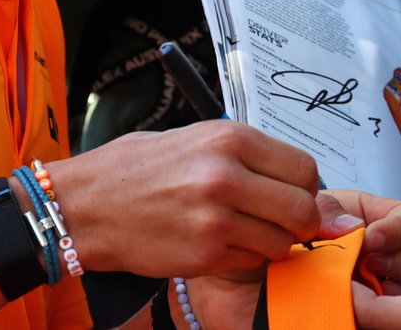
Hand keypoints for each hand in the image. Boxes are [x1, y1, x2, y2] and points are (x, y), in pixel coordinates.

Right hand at [55, 121, 319, 277]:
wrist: (85, 206)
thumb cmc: (137, 169)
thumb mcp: (196, 139)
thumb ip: (253, 161)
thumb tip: (315, 193)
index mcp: (230, 138)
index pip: (304, 169)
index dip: (306, 187)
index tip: (293, 193)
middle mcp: (227, 176)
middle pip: (303, 210)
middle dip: (300, 221)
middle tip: (281, 221)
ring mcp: (216, 220)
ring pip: (281, 241)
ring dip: (272, 241)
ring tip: (243, 230)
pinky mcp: (205, 255)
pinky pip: (252, 262)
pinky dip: (246, 257)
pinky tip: (221, 243)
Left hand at [181, 189, 400, 327]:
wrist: (221, 293)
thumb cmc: (251, 250)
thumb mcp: (283, 214)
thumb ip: (319, 212)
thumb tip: (353, 226)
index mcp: (363, 224)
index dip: (398, 228)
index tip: (371, 239)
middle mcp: (376, 260)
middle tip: (374, 266)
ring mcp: (374, 296)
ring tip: (370, 293)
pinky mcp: (363, 322)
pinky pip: (392, 323)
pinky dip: (387, 319)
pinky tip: (361, 314)